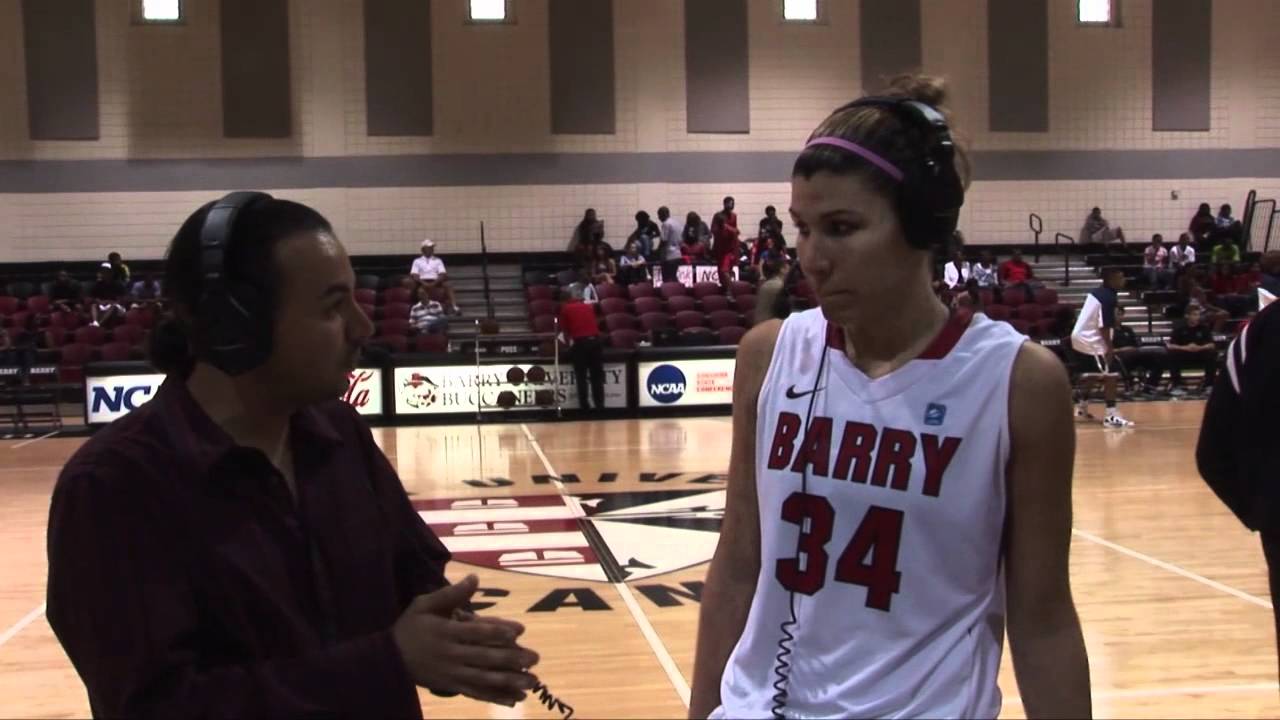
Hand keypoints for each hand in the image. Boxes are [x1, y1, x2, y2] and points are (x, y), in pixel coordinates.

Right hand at [392, 575, 539, 705]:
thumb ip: (451, 593)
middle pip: (484, 657)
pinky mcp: (452, 686)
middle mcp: (451, 655)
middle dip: (511, 659)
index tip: (519, 631)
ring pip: (484, 679)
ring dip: (509, 681)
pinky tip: (515, 699)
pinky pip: (476, 692)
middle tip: (534, 658)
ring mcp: (452, 673)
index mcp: (446, 632)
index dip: (498, 631)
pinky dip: (496, 697)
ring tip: (531, 682)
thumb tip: (475, 578)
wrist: (388, 659)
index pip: (475, 632)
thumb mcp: (425, 605)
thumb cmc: (410, 627)